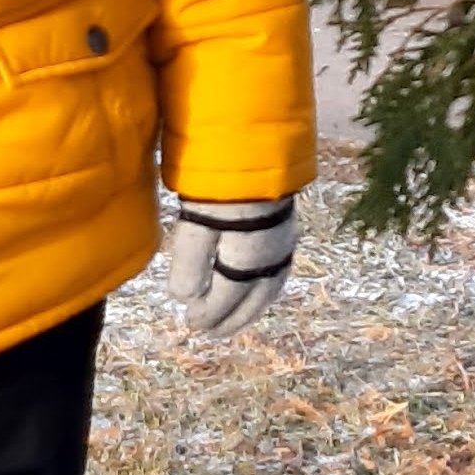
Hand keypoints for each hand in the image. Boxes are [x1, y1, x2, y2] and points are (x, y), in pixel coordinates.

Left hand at [163, 197, 295, 338]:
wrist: (253, 142)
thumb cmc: (219, 185)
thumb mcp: (196, 225)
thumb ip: (191, 265)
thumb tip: (186, 298)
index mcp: (248, 258)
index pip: (228, 297)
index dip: (209, 313)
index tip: (191, 322)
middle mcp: (272, 255)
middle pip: (252, 298)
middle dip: (230, 319)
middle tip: (210, 332)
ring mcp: (285, 239)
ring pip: (269, 287)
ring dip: (250, 309)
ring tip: (232, 321)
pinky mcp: (288, 224)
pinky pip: (278, 271)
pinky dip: (264, 289)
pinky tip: (254, 288)